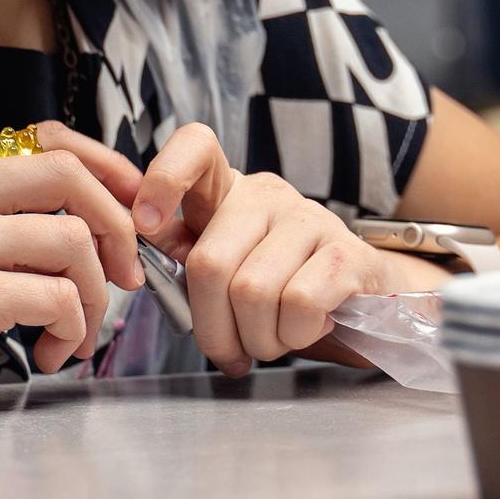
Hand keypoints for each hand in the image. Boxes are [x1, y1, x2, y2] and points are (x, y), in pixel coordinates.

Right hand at [0, 138, 143, 411]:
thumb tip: (70, 223)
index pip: (48, 138)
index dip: (106, 166)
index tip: (133, 203)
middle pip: (72, 177)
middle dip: (119, 225)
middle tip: (127, 274)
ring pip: (74, 240)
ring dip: (95, 295)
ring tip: (76, 332)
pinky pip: (56, 298)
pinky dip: (72, 328)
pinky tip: (53, 352)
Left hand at [128, 122, 397, 376]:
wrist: (363, 306)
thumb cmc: (281, 291)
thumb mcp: (226, 273)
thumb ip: (181, 263)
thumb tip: (136, 261)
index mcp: (226, 193)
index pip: (195, 148)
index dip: (162, 180)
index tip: (144, 224)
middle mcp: (266, 195)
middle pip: (210, 263)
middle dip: (213, 329)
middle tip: (230, 351)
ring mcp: (310, 219)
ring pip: (253, 291)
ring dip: (258, 340)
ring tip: (272, 341)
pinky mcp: (348, 253)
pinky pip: (300, 303)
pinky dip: (294, 335)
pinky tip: (306, 329)